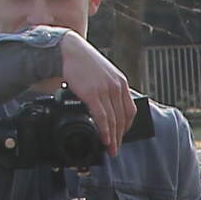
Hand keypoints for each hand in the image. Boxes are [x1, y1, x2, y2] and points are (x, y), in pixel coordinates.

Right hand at [53, 31, 134, 152]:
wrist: (70, 50)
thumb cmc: (84, 63)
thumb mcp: (103, 75)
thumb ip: (108, 90)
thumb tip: (106, 108)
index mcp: (121, 83)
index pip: (130, 110)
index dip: (126, 127)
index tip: (121, 136)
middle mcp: (117, 87)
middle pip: (122, 118)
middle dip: (120, 137)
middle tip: (115, 149)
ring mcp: (105, 90)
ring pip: (114, 120)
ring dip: (112, 138)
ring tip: (110, 149)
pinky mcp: (93, 93)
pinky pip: (102, 117)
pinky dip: (104, 131)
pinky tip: (104, 139)